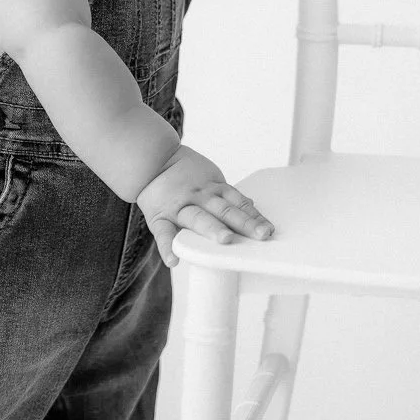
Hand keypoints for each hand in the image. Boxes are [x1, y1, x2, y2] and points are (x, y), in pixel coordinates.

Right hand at [135, 146, 274, 265]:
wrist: (151, 159)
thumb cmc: (183, 174)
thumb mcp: (209, 178)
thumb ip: (227, 194)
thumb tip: (250, 205)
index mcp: (213, 188)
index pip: (238, 203)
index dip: (254, 216)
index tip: (268, 230)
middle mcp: (199, 197)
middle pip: (224, 210)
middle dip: (243, 223)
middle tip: (260, 235)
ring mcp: (179, 206)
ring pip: (198, 219)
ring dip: (213, 229)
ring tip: (225, 241)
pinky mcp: (160, 217)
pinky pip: (163, 233)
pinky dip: (167, 247)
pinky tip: (173, 260)